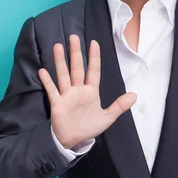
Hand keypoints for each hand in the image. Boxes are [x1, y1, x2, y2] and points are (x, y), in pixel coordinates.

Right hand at [38, 34, 136, 148]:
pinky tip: (43, 70)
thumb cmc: (88, 127)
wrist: (73, 140)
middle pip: (77, 68)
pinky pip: (52, 90)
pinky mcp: (57, 104)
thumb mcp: (107, 117)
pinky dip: (47, 81)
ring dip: (60, 61)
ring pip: (63, 75)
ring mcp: (66, 95)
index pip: (93, 70)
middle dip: (76, 53)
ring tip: (57, 46)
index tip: (94, 42)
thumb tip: (135, 95)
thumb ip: (120, 106)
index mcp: (91, 91)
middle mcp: (78, 89)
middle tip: (73, 37)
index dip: (94, 57)